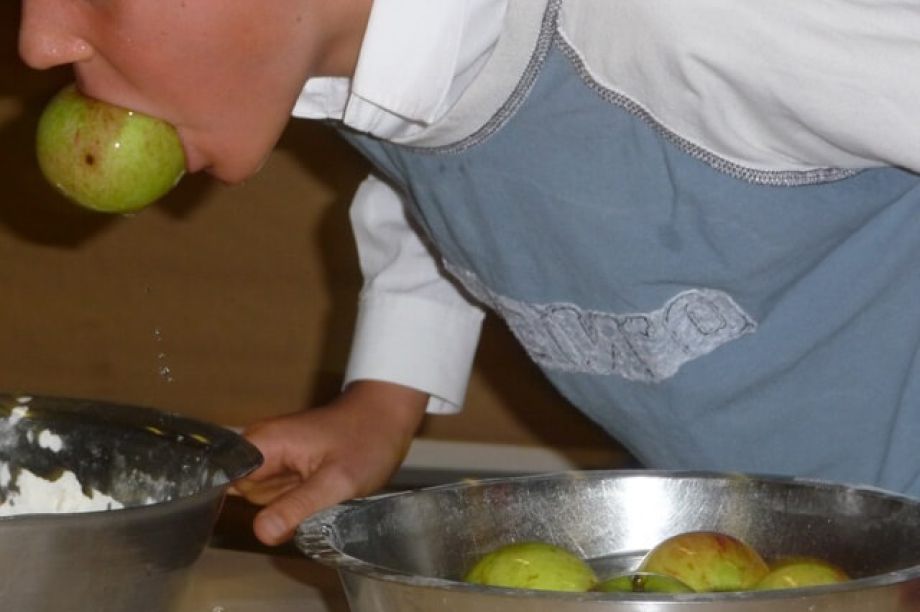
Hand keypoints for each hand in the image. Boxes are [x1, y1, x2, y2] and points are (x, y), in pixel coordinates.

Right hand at [236, 380, 427, 544]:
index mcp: (263, 444)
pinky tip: (320, 496)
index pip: (217, 479)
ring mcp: (274, 460)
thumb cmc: (367, 438)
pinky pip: (279, 497)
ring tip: (320, 495)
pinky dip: (297, 505)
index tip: (254, 517)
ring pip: (261, 501)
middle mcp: (261, 450)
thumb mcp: (337, 480)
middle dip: (270, 511)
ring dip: (286, 509)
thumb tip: (261, 532)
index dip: (224, 504)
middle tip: (309, 504)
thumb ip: (297, 506)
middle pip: (241, 497)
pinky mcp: (288, 469)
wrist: (388, 418)